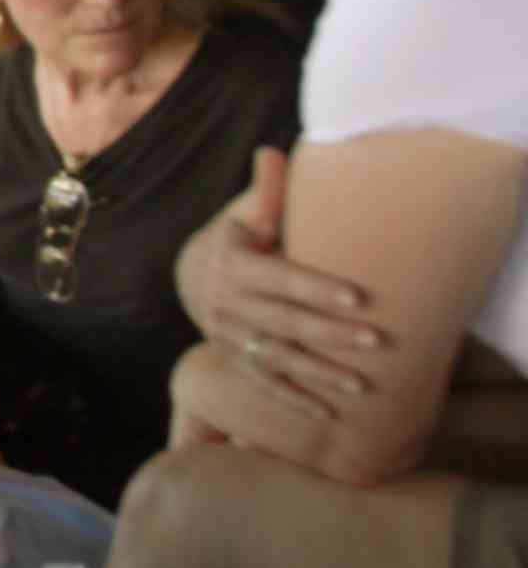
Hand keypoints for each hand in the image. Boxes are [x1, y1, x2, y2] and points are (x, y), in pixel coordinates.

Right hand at [179, 146, 380, 416]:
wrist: (191, 275)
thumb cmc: (236, 238)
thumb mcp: (243, 213)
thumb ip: (267, 192)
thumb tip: (274, 152)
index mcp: (232, 264)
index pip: (280, 279)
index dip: (318, 289)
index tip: (359, 297)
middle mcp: (227, 304)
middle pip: (285, 323)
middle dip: (330, 334)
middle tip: (377, 341)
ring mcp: (229, 336)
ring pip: (278, 359)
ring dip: (320, 374)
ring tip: (363, 386)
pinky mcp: (236, 359)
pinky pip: (265, 384)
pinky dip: (294, 401)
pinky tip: (328, 415)